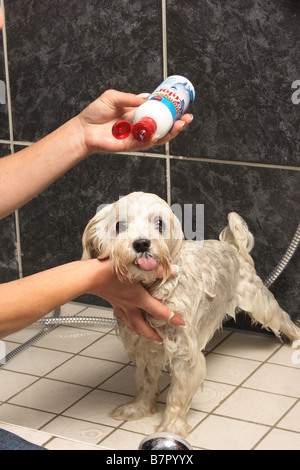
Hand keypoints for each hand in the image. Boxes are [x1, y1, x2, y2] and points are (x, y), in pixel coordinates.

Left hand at [78, 89, 192, 153]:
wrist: (83, 129)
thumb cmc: (95, 113)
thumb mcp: (113, 97)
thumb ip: (130, 98)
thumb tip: (148, 97)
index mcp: (138, 112)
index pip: (159, 111)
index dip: (171, 110)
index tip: (181, 105)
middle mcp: (140, 125)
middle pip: (163, 126)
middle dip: (178, 123)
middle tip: (188, 118)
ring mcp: (137, 136)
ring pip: (159, 137)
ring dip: (171, 132)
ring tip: (180, 125)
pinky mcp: (131, 146)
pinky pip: (146, 144)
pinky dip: (154, 140)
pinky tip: (159, 134)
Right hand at [87, 259, 183, 341]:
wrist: (89, 276)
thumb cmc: (111, 271)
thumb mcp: (137, 267)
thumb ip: (157, 269)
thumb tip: (173, 270)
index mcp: (138, 299)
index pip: (159, 312)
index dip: (172, 318)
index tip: (181, 323)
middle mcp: (129, 305)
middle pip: (142, 326)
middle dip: (152, 334)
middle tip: (160, 339)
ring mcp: (119, 305)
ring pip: (130, 324)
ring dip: (138, 330)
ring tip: (143, 333)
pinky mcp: (111, 301)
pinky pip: (120, 315)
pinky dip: (125, 320)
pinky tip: (125, 318)